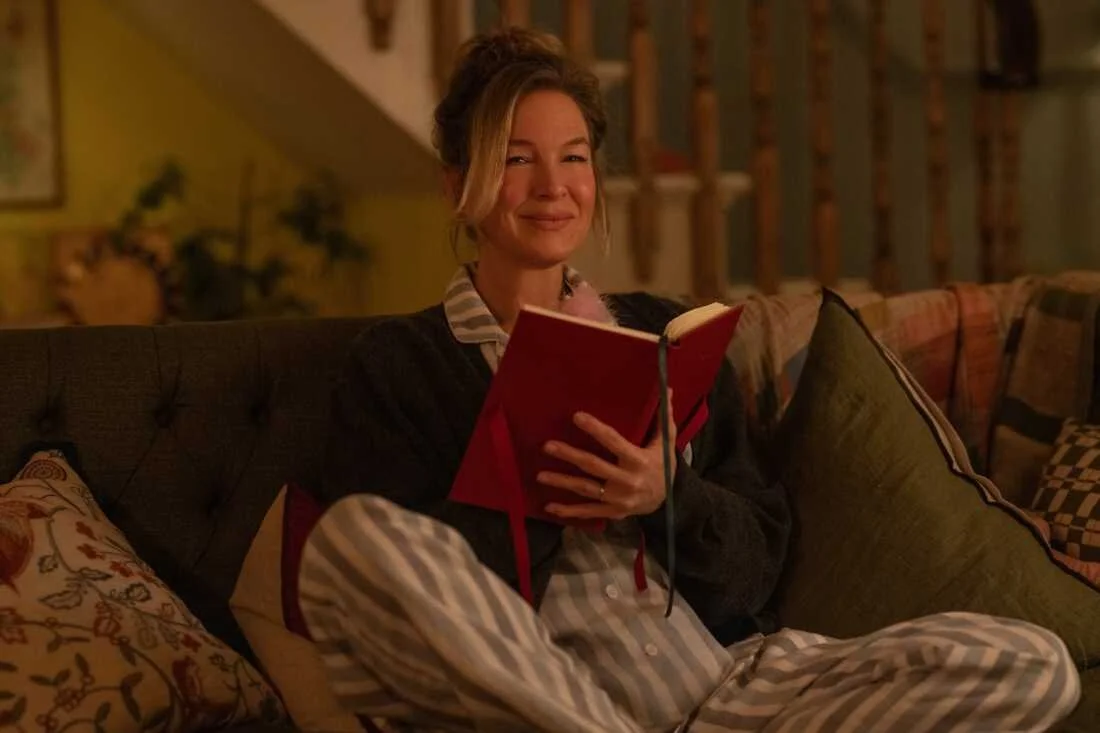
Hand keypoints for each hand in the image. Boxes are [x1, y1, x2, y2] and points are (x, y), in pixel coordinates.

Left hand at [539, 391, 676, 519]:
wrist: (669, 500)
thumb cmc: (663, 466)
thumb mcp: (666, 443)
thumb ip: (663, 417)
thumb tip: (665, 388)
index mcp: (639, 460)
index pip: (613, 442)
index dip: (595, 429)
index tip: (576, 417)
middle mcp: (627, 480)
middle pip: (593, 466)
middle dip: (569, 455)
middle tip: (547, 446)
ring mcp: (618, 499)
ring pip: (586, 489)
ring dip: (562, 482)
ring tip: (540, 475)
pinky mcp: (613, 512)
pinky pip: (588, 512)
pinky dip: (569, 511)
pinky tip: (550, 506)